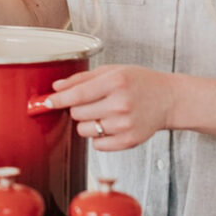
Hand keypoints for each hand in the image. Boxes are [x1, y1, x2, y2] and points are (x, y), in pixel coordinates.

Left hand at [45, 65, 176, 150]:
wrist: (168, 99)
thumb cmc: (140, 82)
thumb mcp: (113, 71)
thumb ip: (82, 78)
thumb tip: (57, 87)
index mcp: (115, 82)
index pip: (77, 94)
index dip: (58, 100)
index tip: (47, 102)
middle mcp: (120, 104)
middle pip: (77, 113)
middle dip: (77, 108)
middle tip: (92, 102)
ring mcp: (125, 124)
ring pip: (84, 130)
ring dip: (88, 123)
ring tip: (104, 113)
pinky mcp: (128, 141)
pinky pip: (97, 145)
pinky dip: (99, 137)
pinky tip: (111, 125)